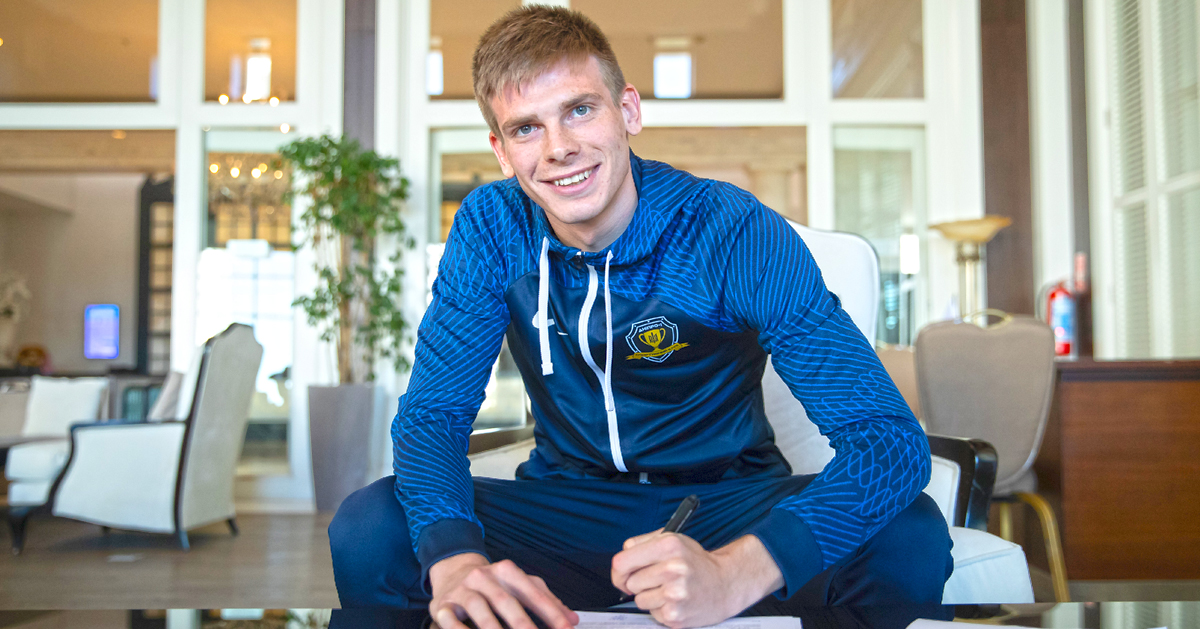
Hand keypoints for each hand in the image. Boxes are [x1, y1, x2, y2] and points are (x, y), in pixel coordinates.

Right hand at [429, 553, 578, 628]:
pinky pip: (451, 619)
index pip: (533, 592)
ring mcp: (463, 589)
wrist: (453, 570)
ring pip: (479, 609)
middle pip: (506, 601)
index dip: (551, 613)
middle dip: (523, 624)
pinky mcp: (443, 604)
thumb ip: (547, 600)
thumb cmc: (493, 583)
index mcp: (507, 571)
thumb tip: (572, 619)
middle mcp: (484, 577)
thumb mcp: (520, 585)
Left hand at [611, 531, 783, 628]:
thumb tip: (621, 558)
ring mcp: (675, 594)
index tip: (623, 574)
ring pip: (639, 599)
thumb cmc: (696, 562)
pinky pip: (652, 613)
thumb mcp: (673, 540)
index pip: (622, 561)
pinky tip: (676, 601)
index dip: (618, 570)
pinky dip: (660, 609)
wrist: (725, 584)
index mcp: (669, 545)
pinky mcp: (675, 615)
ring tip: (669, 589)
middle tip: (656, 579)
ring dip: (650, 596)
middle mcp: (673, 568)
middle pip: (629, 582)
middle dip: (638, 582)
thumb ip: (643, 543)